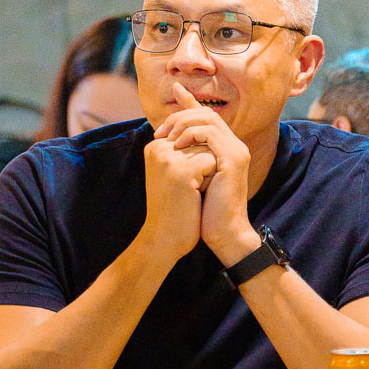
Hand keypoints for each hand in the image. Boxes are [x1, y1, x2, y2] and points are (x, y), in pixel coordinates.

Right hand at [141, 134, 215, 264]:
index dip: (198, 163)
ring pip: (209, 150)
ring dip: (208, 173)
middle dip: (204, 166)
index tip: (180, 184)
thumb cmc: (174, 206)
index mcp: (155, 146)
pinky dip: (210, 180)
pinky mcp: (182, 170)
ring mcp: (169, 157)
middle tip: (185, 190)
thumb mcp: (175, 172)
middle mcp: (159, 147)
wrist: (165, 238)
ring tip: (189, 192)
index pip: (194, 137)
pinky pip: (212, 161)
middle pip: (203, 142)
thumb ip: (186, 149)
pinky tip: (194, 195)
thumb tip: (211, 131)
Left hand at [154, 83, 257, 262]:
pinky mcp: (233, 161)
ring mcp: (236, 152)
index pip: (207, 117)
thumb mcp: (193, 179)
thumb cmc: (206, 212)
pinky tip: (177, 146)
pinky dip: (191, 135)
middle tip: (160, 129)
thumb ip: (188, 159)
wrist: (224, 233)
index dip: (191, 101)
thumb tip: (168, 145)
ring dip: (182, 124)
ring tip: (166, 138)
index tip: (174, 88)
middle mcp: (234, 146)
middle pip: (206, 114)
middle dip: (180, 115)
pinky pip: (210, 135)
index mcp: (226, 149)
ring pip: (207, 120)